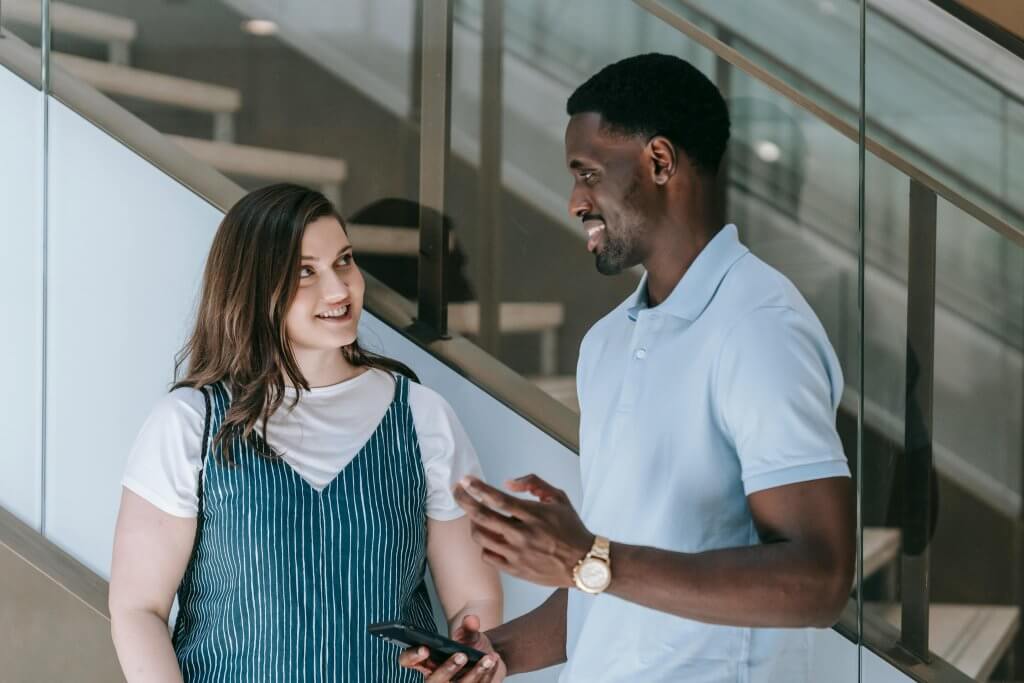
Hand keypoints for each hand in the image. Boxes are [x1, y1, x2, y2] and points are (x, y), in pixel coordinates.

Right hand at [398, 615, 505, 681]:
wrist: (488, 656)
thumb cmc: (470, 645)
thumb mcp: (469, 633)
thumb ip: (469, 625)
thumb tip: (472, 620)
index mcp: (426, 661)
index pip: (408, 660)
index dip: (412, 656)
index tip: (425, 648)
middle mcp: (435, 678)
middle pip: (433, 682)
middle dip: (447, 669)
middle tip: (462, 655)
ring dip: (474, 674)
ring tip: (487, 658)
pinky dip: (486, 676)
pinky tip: (493, 662)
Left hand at [453, 474, 592, 587]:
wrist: (584, 563)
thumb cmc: (571, 528)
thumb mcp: (559, 498)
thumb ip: (534, 483)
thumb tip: (507, 483)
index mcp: (534, 515)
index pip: (498, 499)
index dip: (478, 488)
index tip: (465, 480)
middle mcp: (523, 534)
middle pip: (482, 516)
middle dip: (464, 500)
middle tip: (456, 491)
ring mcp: (517, 554)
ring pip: (481, 537)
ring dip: (472, 523)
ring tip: (474, 516)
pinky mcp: (515, 570)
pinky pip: (487, 556)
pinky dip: (483, 545)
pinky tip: (489, 537)